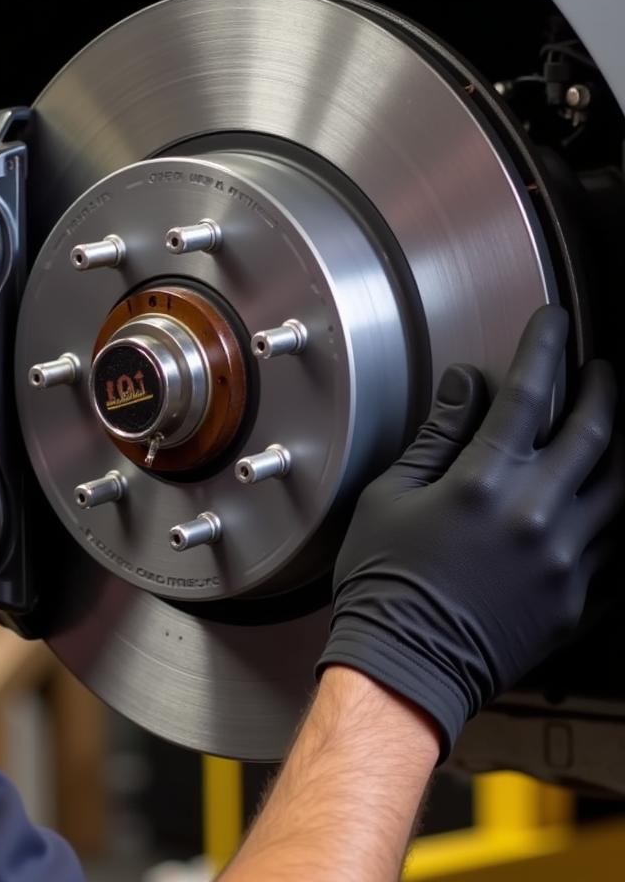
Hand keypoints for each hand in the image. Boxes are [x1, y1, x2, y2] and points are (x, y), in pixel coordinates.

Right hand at [317, 305, 623, 758]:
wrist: (403, 663)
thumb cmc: (386, 582)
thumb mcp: (391, 496)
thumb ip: (436, 437)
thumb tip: (464, 388)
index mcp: (482, 484)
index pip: (527, 396)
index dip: (545, 350)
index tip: (554, 324)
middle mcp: (535, 516)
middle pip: (590, 434)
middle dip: (598, 391)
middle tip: (599, 369)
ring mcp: (564, 560)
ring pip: (617, 486)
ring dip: (617, 445)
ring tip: (611, 426)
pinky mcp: (577, 599)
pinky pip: (618, 545)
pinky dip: (618, 512)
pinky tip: (609, 498)